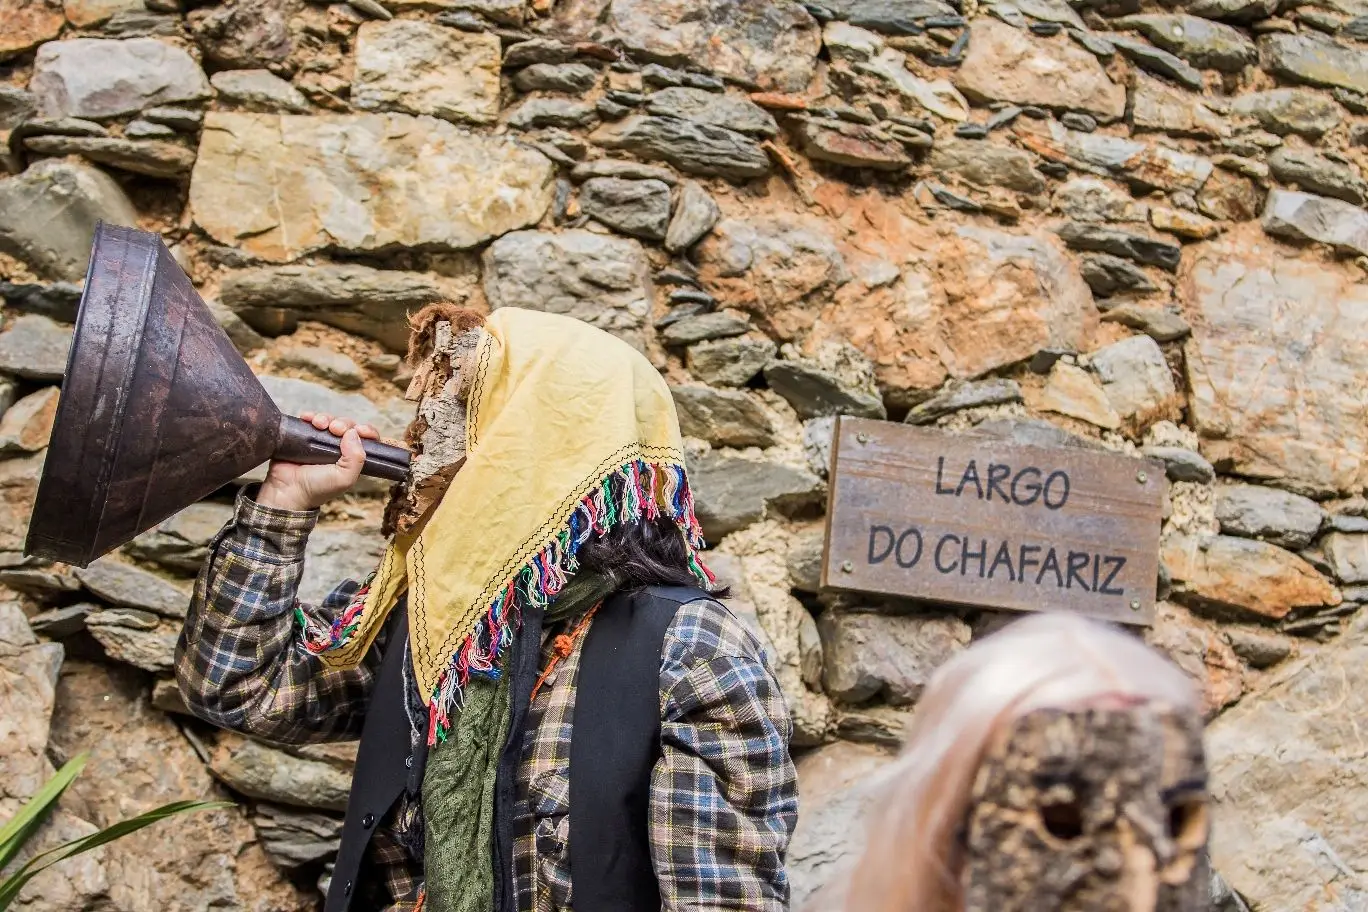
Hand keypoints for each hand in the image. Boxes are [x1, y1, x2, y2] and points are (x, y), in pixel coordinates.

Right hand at [256, 413, 379, 511]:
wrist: (287, 490)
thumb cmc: (316, 489)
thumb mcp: (344, 478)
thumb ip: (355, 458)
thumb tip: (353, 433)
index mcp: (351, 458)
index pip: (366, 439)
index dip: (366, 431)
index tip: (360, 430)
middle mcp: (338, 449)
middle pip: (347, 426)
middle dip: (343, 423)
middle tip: (335, 428)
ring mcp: (320, 441)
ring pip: (330, 421)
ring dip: (326, 418)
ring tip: (319, 424)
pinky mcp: (304, 436)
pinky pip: (310, 420)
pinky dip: (310, 416)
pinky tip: (307, 418)